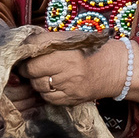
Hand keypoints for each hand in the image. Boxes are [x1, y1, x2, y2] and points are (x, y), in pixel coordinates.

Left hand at [22, 39, 138, 106]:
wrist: (114, 68)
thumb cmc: (90, 50)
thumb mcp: (70, 38)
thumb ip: (46, 40)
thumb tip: (23, 44)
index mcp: (66, 52)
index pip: (33, 57)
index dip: (25, 58)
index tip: (25, 58)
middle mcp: (68, 70)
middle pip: (33, 72)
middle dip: (28, 70)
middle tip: (30, 67)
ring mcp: (70, 87)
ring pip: (39, 87)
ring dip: (37, 81)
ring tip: (45, 75)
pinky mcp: (72, 99)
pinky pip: (49, 98)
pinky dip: (47, 92)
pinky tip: (54, 85)